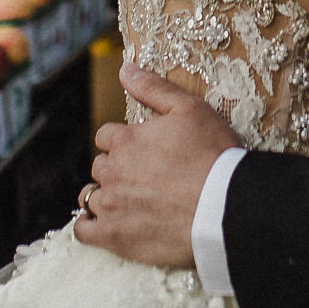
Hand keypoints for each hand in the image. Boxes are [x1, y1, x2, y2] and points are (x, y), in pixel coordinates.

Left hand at [73, 65, 236, 269]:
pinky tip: (105, 224)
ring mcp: (110, 205)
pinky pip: (84, 231)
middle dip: (116, 169)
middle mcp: (112, 171)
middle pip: (100, 166)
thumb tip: (124, 70)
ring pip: (90, 196)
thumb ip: (153, 88)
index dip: (124, 142)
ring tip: (128, 202)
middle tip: (145, 178)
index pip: (107, 137)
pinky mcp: (113, 237)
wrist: (224, 207)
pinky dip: (89, 227)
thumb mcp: (189, 109)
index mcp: (126, 140)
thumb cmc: (213, 155)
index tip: (143, 152)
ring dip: (104, 196)